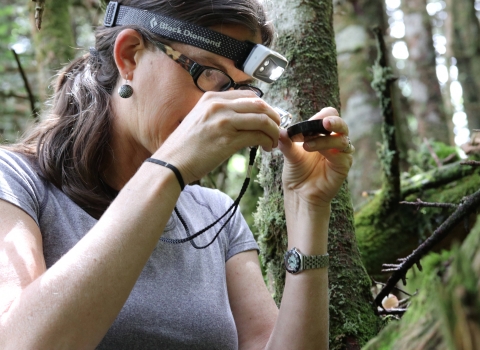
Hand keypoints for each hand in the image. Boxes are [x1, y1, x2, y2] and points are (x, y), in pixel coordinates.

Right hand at [155, 90, 279, 183]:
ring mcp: (223, 121)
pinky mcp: (227, 140)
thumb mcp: (199, 120)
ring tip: (273, 141)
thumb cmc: (185, 147)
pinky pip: (257, 135)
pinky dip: (267, 141)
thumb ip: (219, 114)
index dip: (263, 107)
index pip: (248, 95)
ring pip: (262, 119)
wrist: (171, 164)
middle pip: (259, 104)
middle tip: (276, 130)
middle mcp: (218, 105)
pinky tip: (266, 148)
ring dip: (273, 131)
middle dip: (273, 117)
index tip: (268, 119)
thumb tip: (242, 119)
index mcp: (211, 98)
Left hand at [278, 107, 353, 206]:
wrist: (300, 194)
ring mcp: (341, 152)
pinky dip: (329, 149)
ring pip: (342, 137)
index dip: (317, 118)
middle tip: (322, 123)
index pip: (328, 115)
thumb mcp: (290, 154)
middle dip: (331, 121)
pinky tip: (315, 151)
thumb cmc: (297, 173)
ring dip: (324, 139)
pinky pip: (342, 153)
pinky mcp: (344, 165)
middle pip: (340, 123)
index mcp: (322, 134)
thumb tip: (280, 130)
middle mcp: (334, 140)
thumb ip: (286, 142)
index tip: (301, 127)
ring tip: (307, 145)